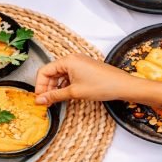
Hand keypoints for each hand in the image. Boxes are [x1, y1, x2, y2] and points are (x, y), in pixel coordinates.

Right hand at [34, 53, 161, 110]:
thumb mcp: (74, 93)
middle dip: (46, 87)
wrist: (123, 86)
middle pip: (51, 73)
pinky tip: (64, 96)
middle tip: (45, 102)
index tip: (39, 99)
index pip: (44, 71)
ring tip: (54, 101)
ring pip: (60, 75)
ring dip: (55, 88)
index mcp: (67, 60)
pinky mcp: (84, 68)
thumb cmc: (102, 86)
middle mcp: (72, 59)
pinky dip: (64, 85)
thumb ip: (54, 96)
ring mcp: (79, 63)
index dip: (39, 86)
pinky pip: (68, 76)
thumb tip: (39, 100)